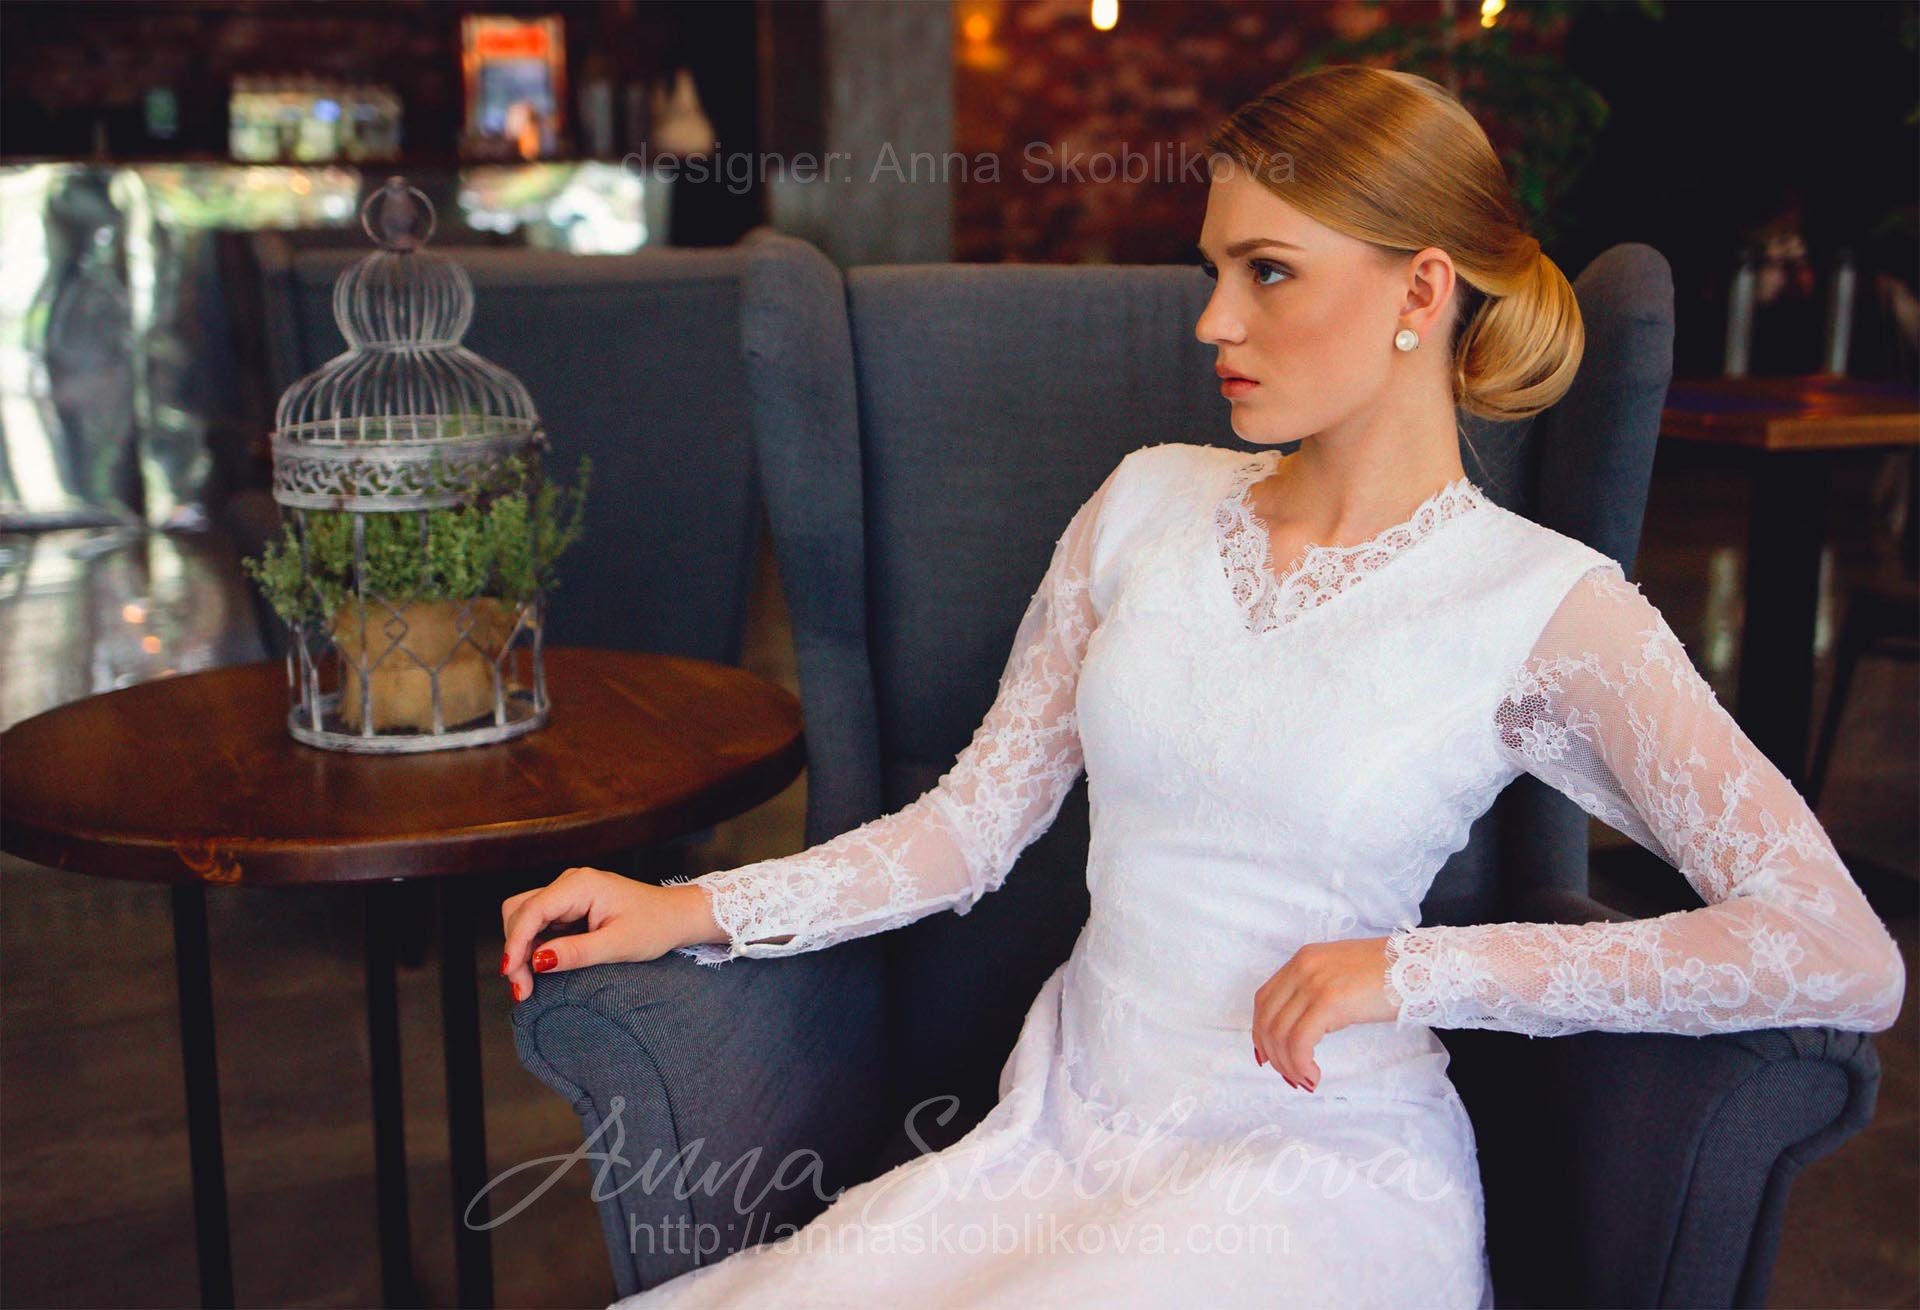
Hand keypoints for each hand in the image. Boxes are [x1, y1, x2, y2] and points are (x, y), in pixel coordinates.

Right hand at [499, 866, 698, 1001]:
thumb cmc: (656, 925)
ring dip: (521, 949)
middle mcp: (569, 883)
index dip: (516, 944)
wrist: (677, 916)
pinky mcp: (570, 906)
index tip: (511, 976)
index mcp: (581, 885)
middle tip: (523, 988)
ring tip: (529, 983)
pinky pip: (539, 924)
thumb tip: (537, 962)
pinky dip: (534, 946)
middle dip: (515, 948)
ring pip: (525, 917)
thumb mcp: (619, 945)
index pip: (531, 911)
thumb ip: (577, 952)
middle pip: (519, 911)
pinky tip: (542, 969)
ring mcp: (568, 893)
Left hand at [1250, 936, 1398, 1090]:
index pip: (1265, 999)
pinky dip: (1300, 1064)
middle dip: (1274, 1055)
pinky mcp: (1330, 1000)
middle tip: (1291, 1077)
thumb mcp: (1342, 976)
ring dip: (1288, 1065)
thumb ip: (1317, 992)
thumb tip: (1303, 1027)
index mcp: (1304, 960)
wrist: (1422, 966)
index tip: (1268, 1057)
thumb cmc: (1390, 976)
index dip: (1261, 1032)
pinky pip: (1299, 1041)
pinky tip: (1315, 1075)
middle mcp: (1303, 967)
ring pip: (1280, 1033)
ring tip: (1306, 1080)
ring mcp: (1314, 982)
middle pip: (1267, 1019)